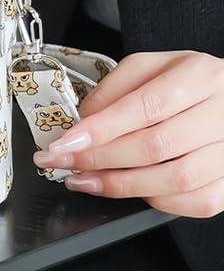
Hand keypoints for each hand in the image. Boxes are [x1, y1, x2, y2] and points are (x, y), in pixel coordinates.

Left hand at [33, 51, 223, 216]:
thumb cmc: (189, 82)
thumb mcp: (150, 68)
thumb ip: (113, 89)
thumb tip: (83, 121)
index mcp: (201, 76)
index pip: (146, 106)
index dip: (101, 129)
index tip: (65, 142)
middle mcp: (223, 113)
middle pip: (157, 145)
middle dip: (99, 159)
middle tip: (63, 162)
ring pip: (177, 179)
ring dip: (122, 185)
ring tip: (86, 181)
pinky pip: (200, 202)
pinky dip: (160, 201)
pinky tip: (133, 191)